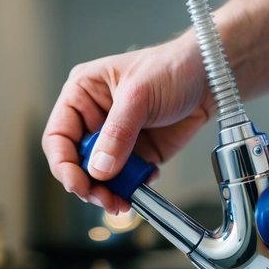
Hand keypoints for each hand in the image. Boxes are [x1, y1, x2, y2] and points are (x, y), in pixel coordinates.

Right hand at [42, 35, 212, 213]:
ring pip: (99, 177)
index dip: (64, 164)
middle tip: (104, 199)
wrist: (210, 77)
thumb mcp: (139, 95)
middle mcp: (94, 118)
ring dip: (109, 193)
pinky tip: (146, 180)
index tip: (78, 184)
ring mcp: (116, 139)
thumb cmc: (171, 67)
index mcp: (82, 95)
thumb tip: (100, 168)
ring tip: (123, 201)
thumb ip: (118, 133)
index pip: (58, 136)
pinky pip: (126, 180)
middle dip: (88, 184)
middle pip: (76, 163)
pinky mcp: (137, 154)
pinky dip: (133, 188)